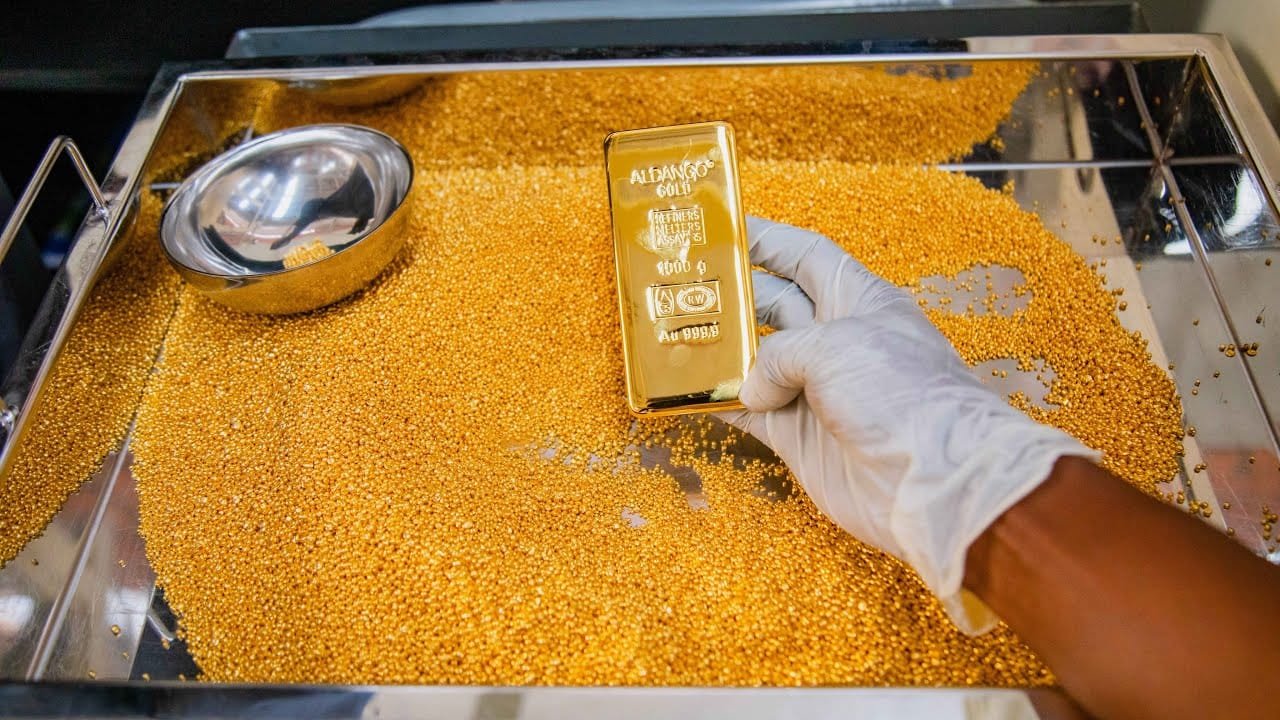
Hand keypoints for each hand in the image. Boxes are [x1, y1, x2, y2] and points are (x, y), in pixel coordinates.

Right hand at [719, 217, 1095, 632]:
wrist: (932, 479)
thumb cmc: (901, 394)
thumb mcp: (836, 346)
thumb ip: (780, 352)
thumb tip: (751, 386)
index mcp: (858, 301)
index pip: (807, 257)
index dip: (768, 241)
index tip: (722, 233)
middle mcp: (837, 341)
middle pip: (774, 307)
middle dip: (734, 298)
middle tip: (683, 291)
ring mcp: (818, 392)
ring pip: (757, 363)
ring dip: (720, 353)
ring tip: (674, 339)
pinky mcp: (802, 439)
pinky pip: (751, 415)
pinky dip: (722, 405)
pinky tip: (688, 395)